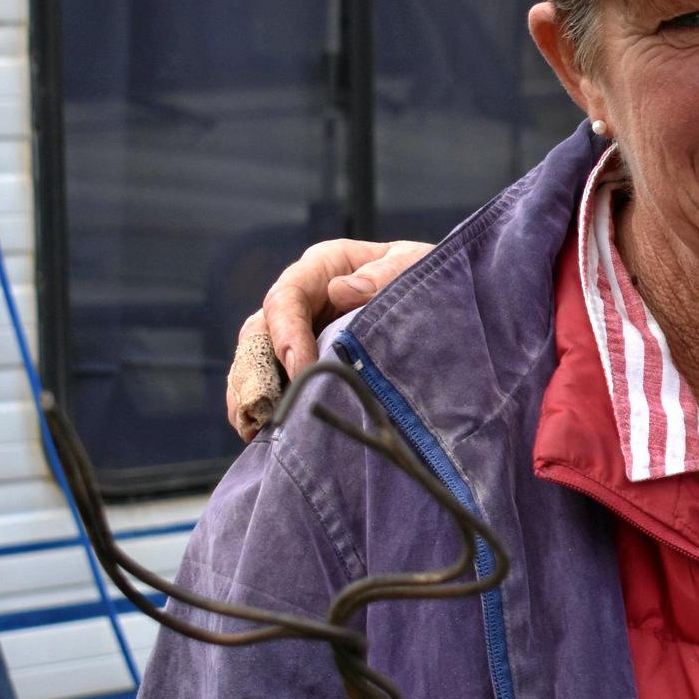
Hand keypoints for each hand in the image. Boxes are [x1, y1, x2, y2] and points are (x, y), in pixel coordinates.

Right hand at [223, 238, 435, 439]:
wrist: (446, 302)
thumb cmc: (425, 276)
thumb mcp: (414, 265)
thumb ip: (384, 274)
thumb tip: (341, 290)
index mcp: (323, 267)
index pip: (286, 299)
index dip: (287, 335)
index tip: (300, 370)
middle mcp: (303, 299)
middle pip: (259, 332)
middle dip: (254, 371)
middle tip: (260, 411)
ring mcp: (300, 331)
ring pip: (258, 360)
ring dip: (252, 394)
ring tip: (251, 429)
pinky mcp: (305, 361)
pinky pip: (274, 381)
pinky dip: (266, 405)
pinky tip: (260, 433)